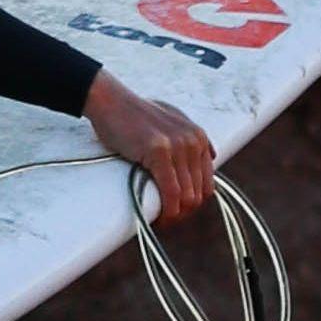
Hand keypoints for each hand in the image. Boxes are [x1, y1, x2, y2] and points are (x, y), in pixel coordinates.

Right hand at [85, 70, 214, 224]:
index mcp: (198, 136)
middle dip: (183, 212)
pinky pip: (171, 192)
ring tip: (161, 220)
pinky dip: (168, 210)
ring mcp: (177, 146)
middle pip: (198, 193)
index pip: (207, 184)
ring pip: (187, 196)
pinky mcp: (159, 152)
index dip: (192, 203)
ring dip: (175, 215)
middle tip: (165, 219)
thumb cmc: (132, 115)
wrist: (109, 100)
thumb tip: (211, 157)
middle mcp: (193, 141)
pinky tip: (159, 217)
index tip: (176, 211)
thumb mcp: (171, 119)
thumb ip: (190, 137)